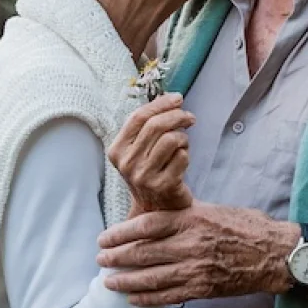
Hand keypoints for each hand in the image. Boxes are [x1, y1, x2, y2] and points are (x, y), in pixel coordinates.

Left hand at [98, 202, 294, 306]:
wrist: (276, 254)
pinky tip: (133, 298)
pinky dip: (147, 298)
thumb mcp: (214, 210)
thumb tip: (158, 214)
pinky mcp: (203, 288)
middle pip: (143, 252)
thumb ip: (186, 213)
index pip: (146, 225)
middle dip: (117, 258)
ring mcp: (197, 268)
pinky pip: (168, 295)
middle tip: (100, 260)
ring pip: (151, 277)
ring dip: (126, 281)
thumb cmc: (248, 227)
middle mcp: (191, 243)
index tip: (105, 239)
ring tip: (109, 282)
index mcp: (192, 219)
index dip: (121, 233)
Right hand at [108, 93, 194, 212]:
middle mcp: (127, 163)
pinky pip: (182, 157)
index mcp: (117, 150)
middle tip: (190, 118)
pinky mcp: (163, 186)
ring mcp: (144, 176)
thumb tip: (171, 98)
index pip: (138, 117)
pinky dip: (186, 154)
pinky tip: (182, 161)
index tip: (178, 98)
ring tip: (183, 144)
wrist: (157, 209)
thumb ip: (148, 126)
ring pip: (171, 140)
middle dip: (178, 116)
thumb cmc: (151, 172)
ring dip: (183, 138)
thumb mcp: (139, 150)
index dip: (160, 104)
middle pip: (156, 126)